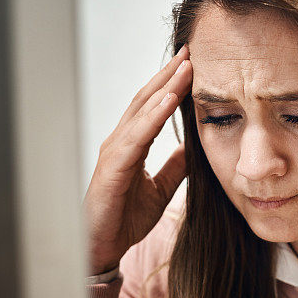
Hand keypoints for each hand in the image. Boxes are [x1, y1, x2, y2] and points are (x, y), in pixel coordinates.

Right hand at [83, 45, 191, 274]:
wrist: (102, 247)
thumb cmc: (125, 217)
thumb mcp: (161, 188)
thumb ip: (175, 166)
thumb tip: (194, 147)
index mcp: (131, 144)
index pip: (152, 105)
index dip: (171, 83)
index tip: (192, 62)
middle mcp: (120, 141)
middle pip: (146, 99)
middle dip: (168, 74)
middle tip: (190, 50)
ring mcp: (114, 153)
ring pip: (141, 112)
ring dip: (164, 88)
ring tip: (185, 67)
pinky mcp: (113, 169)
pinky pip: (136, 137)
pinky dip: (153, 117)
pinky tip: (169, 101)